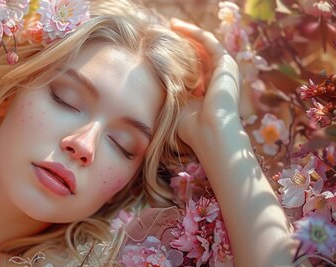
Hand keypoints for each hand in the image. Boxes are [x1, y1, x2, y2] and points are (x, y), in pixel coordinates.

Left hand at [170, 18, 241, 148]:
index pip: (195, 67)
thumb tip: (149, 84)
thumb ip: (170, 93)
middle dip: (183, 41)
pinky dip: (194, 32)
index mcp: (210, 90)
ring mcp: (224, 71)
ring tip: (171, 24)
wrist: (211, 134)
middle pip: (200, 53)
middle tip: (165, 30)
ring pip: (205, 44)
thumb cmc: (191, 128)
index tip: (159, 48)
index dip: (179, 56)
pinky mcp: (226, 64)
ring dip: (188, 33)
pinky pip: (209, 41)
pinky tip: (178, 26)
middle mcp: (219, 79)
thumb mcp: (177, 107)